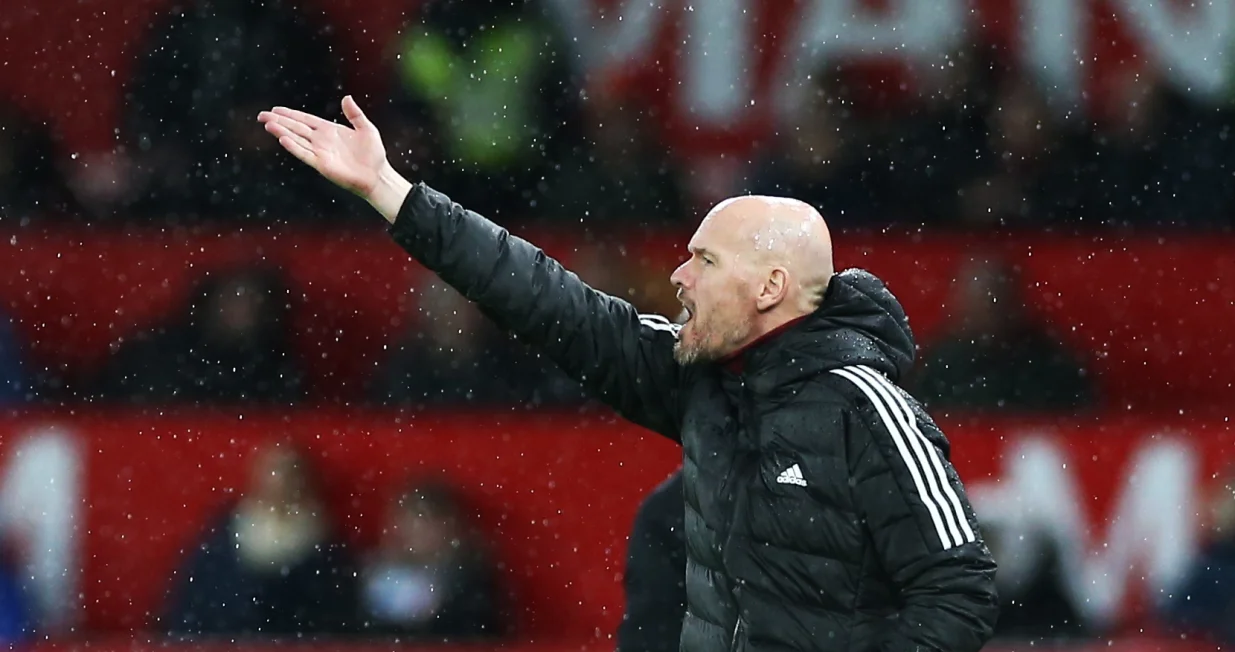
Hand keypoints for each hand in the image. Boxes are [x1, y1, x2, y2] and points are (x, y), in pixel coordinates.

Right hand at [258, 96, 411, 222]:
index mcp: (329, 130)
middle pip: (296, 128)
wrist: (377, 175)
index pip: (305, 119)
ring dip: (282, 132)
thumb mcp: (366, 128)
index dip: (290, 114)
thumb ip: (355, 114)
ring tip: (268, 124)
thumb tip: (346, 97)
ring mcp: (320, 152)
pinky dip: (294, 147)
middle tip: (262, 115)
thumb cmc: (373, 154)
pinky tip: (283, 139)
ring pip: (296, 139)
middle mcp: (321, 141)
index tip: (275, 109)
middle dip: (279, 121)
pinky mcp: (322, 164)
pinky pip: (305, 154)